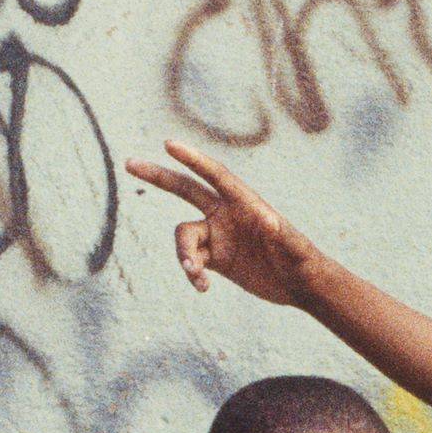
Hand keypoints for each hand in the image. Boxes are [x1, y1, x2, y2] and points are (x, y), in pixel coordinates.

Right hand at [124, 140, 317, 304]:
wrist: (300, 286)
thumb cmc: (302, 262)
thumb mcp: (296, 249)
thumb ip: (284, 235)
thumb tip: (271, 220)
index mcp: (244, 202)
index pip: (214, 175)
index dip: (192, 160)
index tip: (168, 144)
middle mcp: (226, 214)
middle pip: (185, 189)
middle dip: (158, 176)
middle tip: (129, 163)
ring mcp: (218, 235)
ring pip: (184, 237)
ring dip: (184, 255)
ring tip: (197, 276)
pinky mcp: (215, 259)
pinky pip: (192, 262)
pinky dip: (193, 274)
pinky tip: (203, 288)